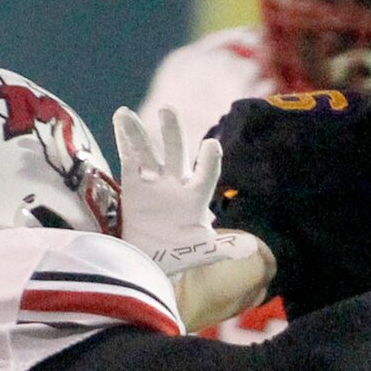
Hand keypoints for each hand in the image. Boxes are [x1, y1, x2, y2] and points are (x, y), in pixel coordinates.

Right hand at [110, 105, 227, 272]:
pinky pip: (129, 160)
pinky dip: (124, 141)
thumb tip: (251, 248)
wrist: (153, 260)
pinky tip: (120, 119)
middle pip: (176, 152)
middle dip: (172, 132)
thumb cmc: (182, 254)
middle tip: (166, 111)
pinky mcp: (134, 187)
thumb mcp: (203, 252)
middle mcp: (176, 184)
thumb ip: (224, 248)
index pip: (206, 175)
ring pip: (147, 153)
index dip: (209, 161)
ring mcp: (154, 183)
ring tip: (126, 113)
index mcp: (196, 198)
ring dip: (138, 133)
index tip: (210, 146)